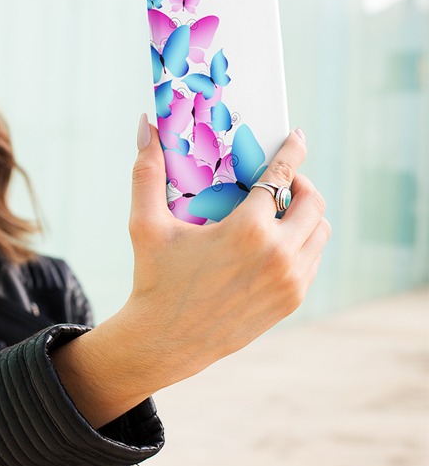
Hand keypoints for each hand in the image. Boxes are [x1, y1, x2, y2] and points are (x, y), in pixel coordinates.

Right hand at [52, 115, 329, 427]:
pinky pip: (312, 260)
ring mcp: (290, 281)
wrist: (165, 341)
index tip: (297, 136)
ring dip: (305, 214)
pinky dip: (302, 243)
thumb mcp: (146, 224)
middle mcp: (278, 254)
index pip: (281, 176)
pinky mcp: (291, 301)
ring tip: (279, 212)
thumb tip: (145, 123)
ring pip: (320, 232)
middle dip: (300, 183)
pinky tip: (276, 242)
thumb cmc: (153, 279)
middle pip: (313, 201)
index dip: (292, 150)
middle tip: (279, 181)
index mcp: (247, 230)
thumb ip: (147, 170)